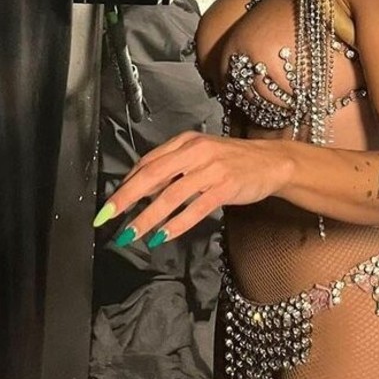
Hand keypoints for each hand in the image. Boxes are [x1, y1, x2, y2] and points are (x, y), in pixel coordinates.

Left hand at [93, 132, 292, 247]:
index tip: (108, 206)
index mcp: (186, 142)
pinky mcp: (226, 186)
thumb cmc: (232, 160)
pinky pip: (196, 208)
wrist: (271, 161)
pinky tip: (164, 236)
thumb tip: (140, 192)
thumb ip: (173, 169)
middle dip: (127, 198)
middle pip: (153, 175)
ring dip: (149, 217)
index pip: (148, 162)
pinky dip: (178, 223)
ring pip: (172, 195)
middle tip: (108, 217)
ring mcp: (212, 169)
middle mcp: (196, 151)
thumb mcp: (200, 156)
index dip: (125, 184)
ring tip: (133, 234)